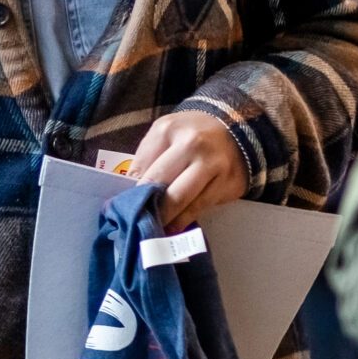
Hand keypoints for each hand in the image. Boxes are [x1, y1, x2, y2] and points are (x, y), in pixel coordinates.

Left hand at [132, 111, 249, 231]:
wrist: (235, 129)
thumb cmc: (190, 134)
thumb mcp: (163, 134)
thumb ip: (146, 158)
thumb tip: (130, 192)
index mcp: (170, 130)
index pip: (144, 168)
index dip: (132, 191)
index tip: (122, 207)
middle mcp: (194, 146)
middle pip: (163, 184)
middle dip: (148, 207)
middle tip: (135, 223)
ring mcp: (215, 166)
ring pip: (183, 201)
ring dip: (166, 219)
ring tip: (153, 230)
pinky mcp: (230, 184)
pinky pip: (201, 207)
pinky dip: (184, 220)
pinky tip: (173, 227)